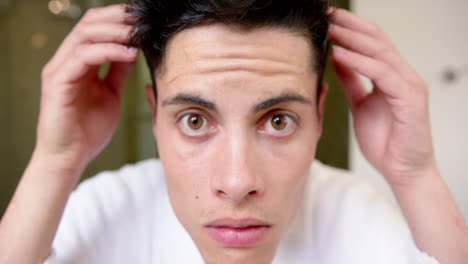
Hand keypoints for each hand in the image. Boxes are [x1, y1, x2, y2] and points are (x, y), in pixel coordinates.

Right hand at [35, 4, 136, 174]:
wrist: (70, 157)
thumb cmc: (88, 130)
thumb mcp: (110, 94)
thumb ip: (118, 71)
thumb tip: (133, 50)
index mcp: (78, 62)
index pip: (95, 27)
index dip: (119, 19)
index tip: (143, 19)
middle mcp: (66, 61)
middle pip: (89, 24)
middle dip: (118, 18)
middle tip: (142, 19)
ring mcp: (59, 70)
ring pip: (85, 35)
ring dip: (115, 31)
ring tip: (137, 35)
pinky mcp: (57, 83)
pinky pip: (83, 57)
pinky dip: (108, 51)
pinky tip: (129, 53)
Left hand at [328, 9, 437, 186]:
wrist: (402, 170)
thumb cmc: (385, 141)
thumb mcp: (361, 104)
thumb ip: (352, 80)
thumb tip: (338, 57)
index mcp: (392, 76)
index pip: (372, 42)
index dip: (350, 28)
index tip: (328, 20)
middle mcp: (403, 75)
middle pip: (377, 40)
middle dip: (350, 25)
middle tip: (327, 14)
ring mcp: (409, 85)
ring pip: (380, 52)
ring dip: (352, 38)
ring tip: (329, 29)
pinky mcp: (410, 99)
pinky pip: (382, 74)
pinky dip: (360, 62)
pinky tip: (340, 53)